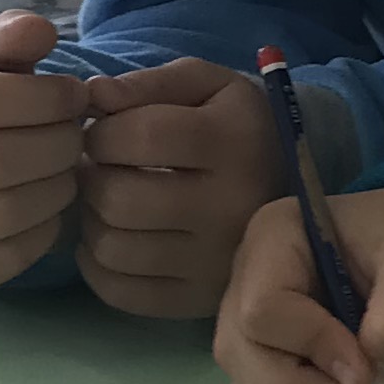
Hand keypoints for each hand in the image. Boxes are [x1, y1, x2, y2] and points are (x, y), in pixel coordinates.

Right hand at [0, 14, 87, 297]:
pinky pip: (7, 257)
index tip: (76, 93)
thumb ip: (8, 40)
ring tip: (69, 168)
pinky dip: (44, 231)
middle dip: (57, 143)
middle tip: (79, 134)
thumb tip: (39, 31)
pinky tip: (47, 207)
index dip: (43, 95)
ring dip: (57, 186)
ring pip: (5, 211)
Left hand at [74, 58, 277, 319]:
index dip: (101, 132)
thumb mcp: (205, 85)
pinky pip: (121, 292)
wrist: (292, 183)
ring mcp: (215, 261)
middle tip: (101, 168)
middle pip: (119, 198)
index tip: (101, 131)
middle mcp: (228, 207)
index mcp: (231, 142)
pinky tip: (111, 236)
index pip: (141, 137)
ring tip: (107, 200)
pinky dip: (98, 265)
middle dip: (92, 176)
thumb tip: (93, 95)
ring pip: (112, 248)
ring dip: (92, 220)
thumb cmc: (234, 124)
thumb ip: (148, 84)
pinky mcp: (200, 298)